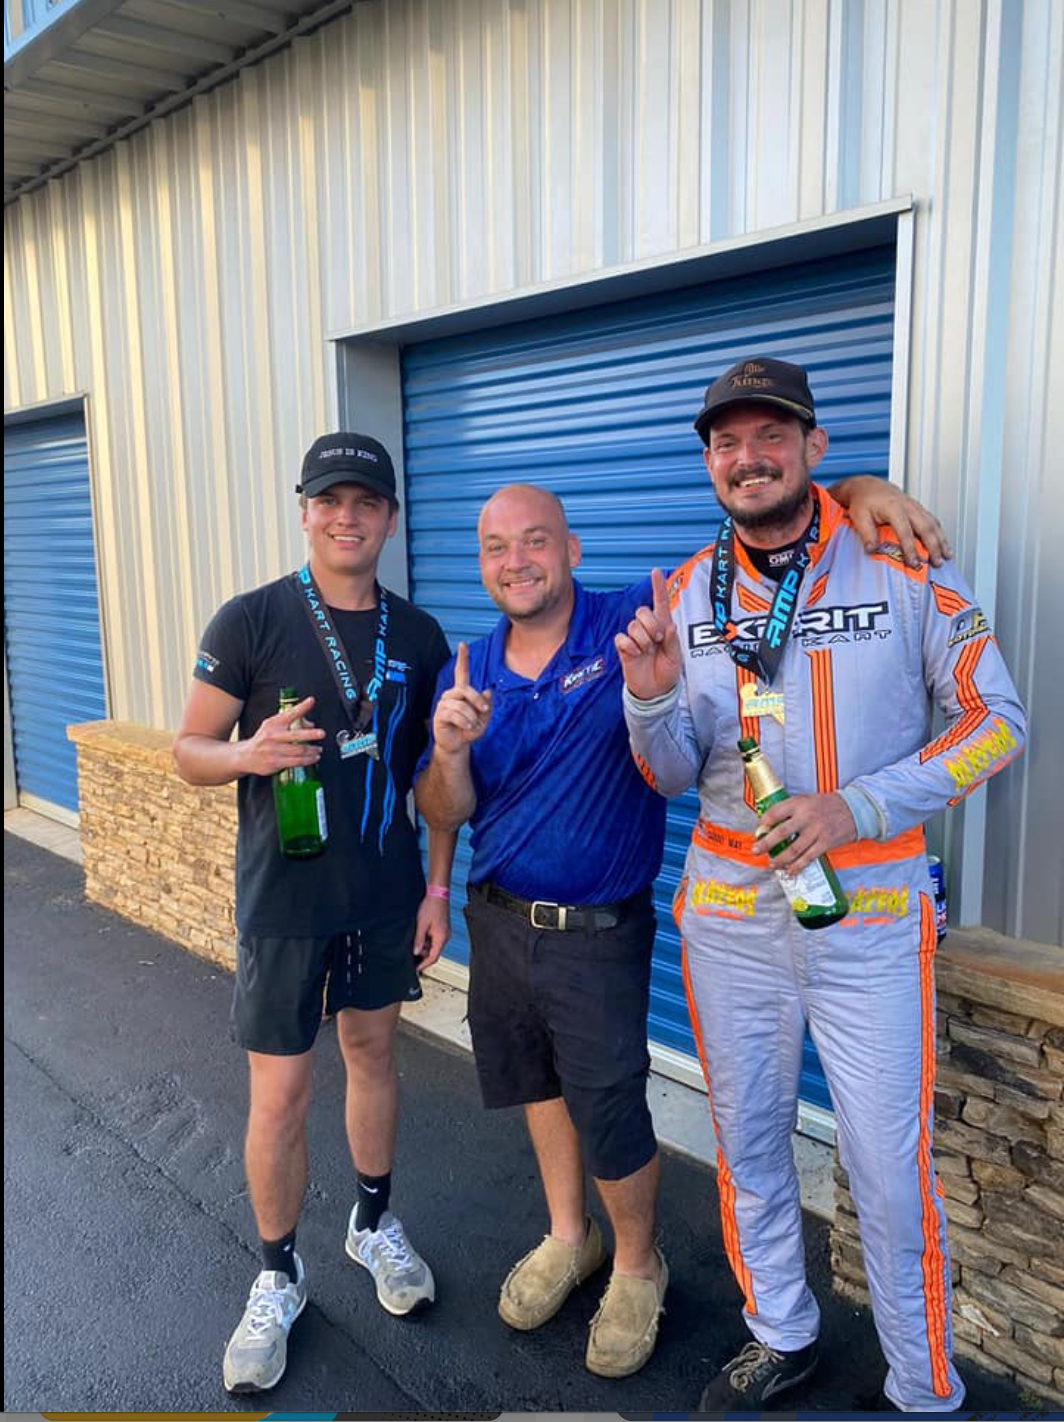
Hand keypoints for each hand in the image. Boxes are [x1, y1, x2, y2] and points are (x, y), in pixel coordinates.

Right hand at [238, 696, 324, 775]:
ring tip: (319, 749)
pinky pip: (296, 762)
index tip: (311, 701)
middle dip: (310, 734)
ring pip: (299, 750)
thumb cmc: (264, 739)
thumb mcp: (274, 726)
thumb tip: (311, 724)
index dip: (302, 707)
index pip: (289, 713)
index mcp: (274, 723)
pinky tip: (313, 758)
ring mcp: (274, 750)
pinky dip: (308, 760)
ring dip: (312, 750)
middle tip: (322, 733)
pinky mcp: (275, 762)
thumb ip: (292, 723)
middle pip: (296, 735)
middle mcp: (273, 736)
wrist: (245, 755)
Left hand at [413, 892, 449, 970]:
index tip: (416, 969)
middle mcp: (444, 937)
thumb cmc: (431, 906)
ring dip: (423, 946)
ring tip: (412, 942)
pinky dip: (425, 940)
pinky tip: (418, 936)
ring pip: (432, 946)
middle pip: (433, 952)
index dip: (424, 964)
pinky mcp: (440, 929)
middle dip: (422, 955)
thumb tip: (416, 952)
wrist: (438, 893)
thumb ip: (419, 940)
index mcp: (441, 938)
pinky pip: (433, 939)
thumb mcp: (421, 924)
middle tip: (410, 955)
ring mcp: (443, 933)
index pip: (433, 957)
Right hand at [433, 642, 492, 752]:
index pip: (461, 672)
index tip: (463, 644)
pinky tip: (466, 728)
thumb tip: (488, 691)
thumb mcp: (484, 719)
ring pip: (461, 704)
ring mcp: (444, 704)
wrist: (457, 745)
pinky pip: (454, 714)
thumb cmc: (469, 730)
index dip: (462, 658)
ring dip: (471, 717)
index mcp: (462, 692)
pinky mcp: (439, 714)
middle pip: (465, 689)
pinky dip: (464, 722)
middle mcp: (451, 695)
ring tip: (471, 725)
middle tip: (484, 711)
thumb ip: (487, 706)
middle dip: (477, 700)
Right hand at [615, 568, 682, 699]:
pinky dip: (630, 646)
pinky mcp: (624, 647)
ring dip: (642, 639)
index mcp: (663, 627)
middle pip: (643, 611)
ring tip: (647, 651)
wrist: (654, 691)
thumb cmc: (666, 672)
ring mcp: (634, 637)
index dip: (657, 587)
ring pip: (633, 625)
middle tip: (658, 639)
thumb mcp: (676, 658)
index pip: (660, 603)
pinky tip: (635, 654)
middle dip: (652, 624)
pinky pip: (622, 638)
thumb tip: (669, 626)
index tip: (655, 571)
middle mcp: (648, 628)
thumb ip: (673, 641)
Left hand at [754, 791, 856, 874]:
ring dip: (780, 859)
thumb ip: (790, 810)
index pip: (775, 812)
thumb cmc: (826, 805)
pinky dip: (797, 867)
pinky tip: (789, 872)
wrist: (854, 809)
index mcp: (799, 803)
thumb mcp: (806, 800)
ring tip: (771, 864)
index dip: (763, 823)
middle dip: (766, 844)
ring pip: (793, 849)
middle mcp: (806, 816)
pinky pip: (808, 858)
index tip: (758, 831)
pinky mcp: (825, 843)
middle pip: (781, 833)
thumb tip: (769, 825)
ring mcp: (816, 831)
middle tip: (756, 850)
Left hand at [833, 475, 952, 567]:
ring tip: (946, 557)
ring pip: (933, 524)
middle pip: (926, 528)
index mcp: (894, 508)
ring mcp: (915, 507)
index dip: (911, 549)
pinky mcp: (918, 509)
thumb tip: (872, 550)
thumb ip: (866, 534)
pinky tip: (944, 545)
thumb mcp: (859, 517)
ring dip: (942, 541)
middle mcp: (908, 506)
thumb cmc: (863, 501)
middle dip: (933, 547)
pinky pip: (933, 521)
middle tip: (936, 563)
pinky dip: (941, 534)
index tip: (913, 563)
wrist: (867, 486)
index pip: (906, 531)